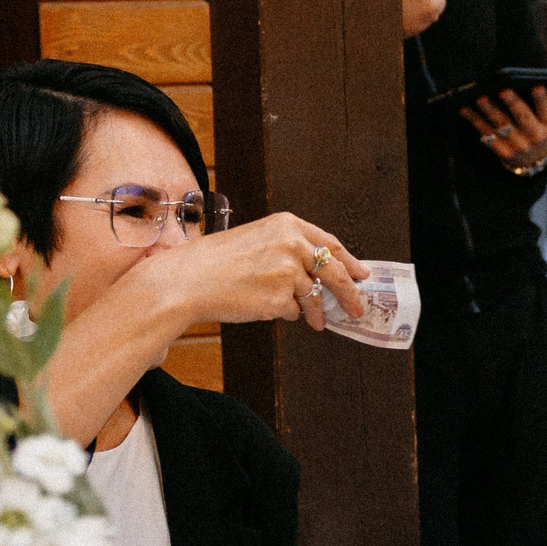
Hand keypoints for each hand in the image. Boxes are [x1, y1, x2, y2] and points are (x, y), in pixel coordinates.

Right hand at [126, 212, 368, 329]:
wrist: (184, 280)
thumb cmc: (214, 262)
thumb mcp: (255, 240)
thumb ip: (289, 251)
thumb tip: (320, 275)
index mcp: (286, 224)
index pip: (330, 243)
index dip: (349, 262)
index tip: (361, 274)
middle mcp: (291, 244)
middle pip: (333, 272)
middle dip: (348, 294)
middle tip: (356, 309)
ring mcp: (286, 272)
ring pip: (312, 297)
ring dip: (311, 311)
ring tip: (310, 320)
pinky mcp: (279, 298)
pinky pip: (293, 311)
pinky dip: (283, 313)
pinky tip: (261, 306)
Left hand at [459, 85, 546, 172]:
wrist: (537, 157)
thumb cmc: (545, 125)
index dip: (542, 99)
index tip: (537, 86)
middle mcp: (537, 137)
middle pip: (523, 118)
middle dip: (514, 104)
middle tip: (503, 90)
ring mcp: (520, 146)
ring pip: (502, 125)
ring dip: (489, 111)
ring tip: (479, 97)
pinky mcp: (504, 152)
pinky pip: (487, 134)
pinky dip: (475, 120)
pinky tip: (465, 108)